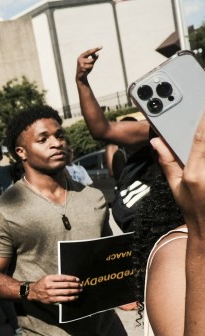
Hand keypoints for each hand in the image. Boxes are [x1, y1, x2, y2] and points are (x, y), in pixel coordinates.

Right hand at [28, 274, 81, 303]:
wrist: (34, 292)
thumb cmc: (42, 284)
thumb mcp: (48, 278)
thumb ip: (57, 278)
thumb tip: (70, 279)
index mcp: (49, 278)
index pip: (63, 278)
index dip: (72, 278)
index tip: (78, 279)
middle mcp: (50, 285)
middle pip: (66, 285)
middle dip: (75, 285)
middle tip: (80, 285)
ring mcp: (51, 293)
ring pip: (66, 292)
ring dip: (75, 291)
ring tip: (79, 290)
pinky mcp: (52, 299)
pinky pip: (64, 299)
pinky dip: (71, 298)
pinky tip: (75, 297)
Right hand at [76, 47, 101, 82]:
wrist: (80, 77)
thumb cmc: (86, 68)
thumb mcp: (91, 62)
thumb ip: (94, 58)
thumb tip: (97, 54)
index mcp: (81, 56)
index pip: (89, 51)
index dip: (95, 49)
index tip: (101, 47)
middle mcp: (80, 59)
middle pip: (91, 55)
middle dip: (94, 58)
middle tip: (95, 58)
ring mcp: (81, 63)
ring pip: (91, 61)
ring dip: (91, 65)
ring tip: (87, 68)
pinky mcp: (82, 68)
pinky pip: (90, 66)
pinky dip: (89, 68)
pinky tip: (86, 70)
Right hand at [152, 112, 204, 237]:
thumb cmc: (192, 208)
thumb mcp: (175, 186)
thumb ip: (167, 161)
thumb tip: (157, 141)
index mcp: (193, 173)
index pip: (199, 140)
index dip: (204, 121)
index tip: (203, 107)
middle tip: (203, 115)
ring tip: (202, 145)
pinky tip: (204, 148)